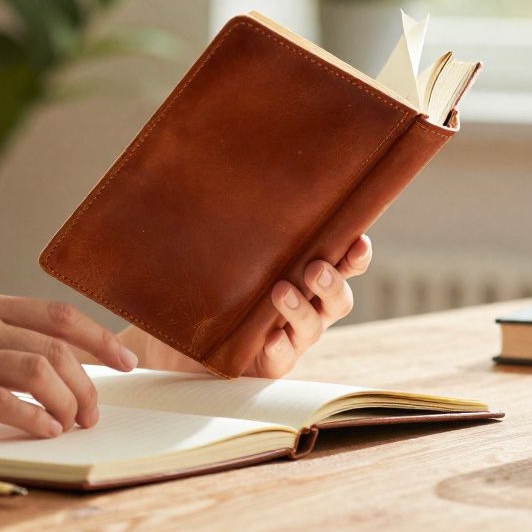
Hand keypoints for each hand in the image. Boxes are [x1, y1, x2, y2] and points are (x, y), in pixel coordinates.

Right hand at [0, 289, 138, 437]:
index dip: (100, 339)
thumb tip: (48, 363)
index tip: (125, 362)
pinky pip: (3, 402)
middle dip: (88, 383)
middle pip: (57, 346)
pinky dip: (33, 419)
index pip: (58, 316)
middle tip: (93, 413)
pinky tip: (42, 432)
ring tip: (70, 426)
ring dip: (66, 403)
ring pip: (38, 371)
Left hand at [122, 235, 372, 377]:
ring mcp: (289, 337)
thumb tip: (214, 167)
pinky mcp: (267, 363)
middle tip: (315, 267)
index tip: (358, 239)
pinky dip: (279, 347)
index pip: (341, 264)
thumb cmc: (205, 285)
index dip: (355, 255)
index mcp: (302, 275)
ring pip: (313, 327)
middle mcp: (304, 306)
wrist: (172, 337)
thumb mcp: (219, 251)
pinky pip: (282, 358)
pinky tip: (270, 337)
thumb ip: (229, 221)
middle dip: (333, 282)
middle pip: (338, 298)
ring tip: (280, 292)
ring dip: (301, 309)